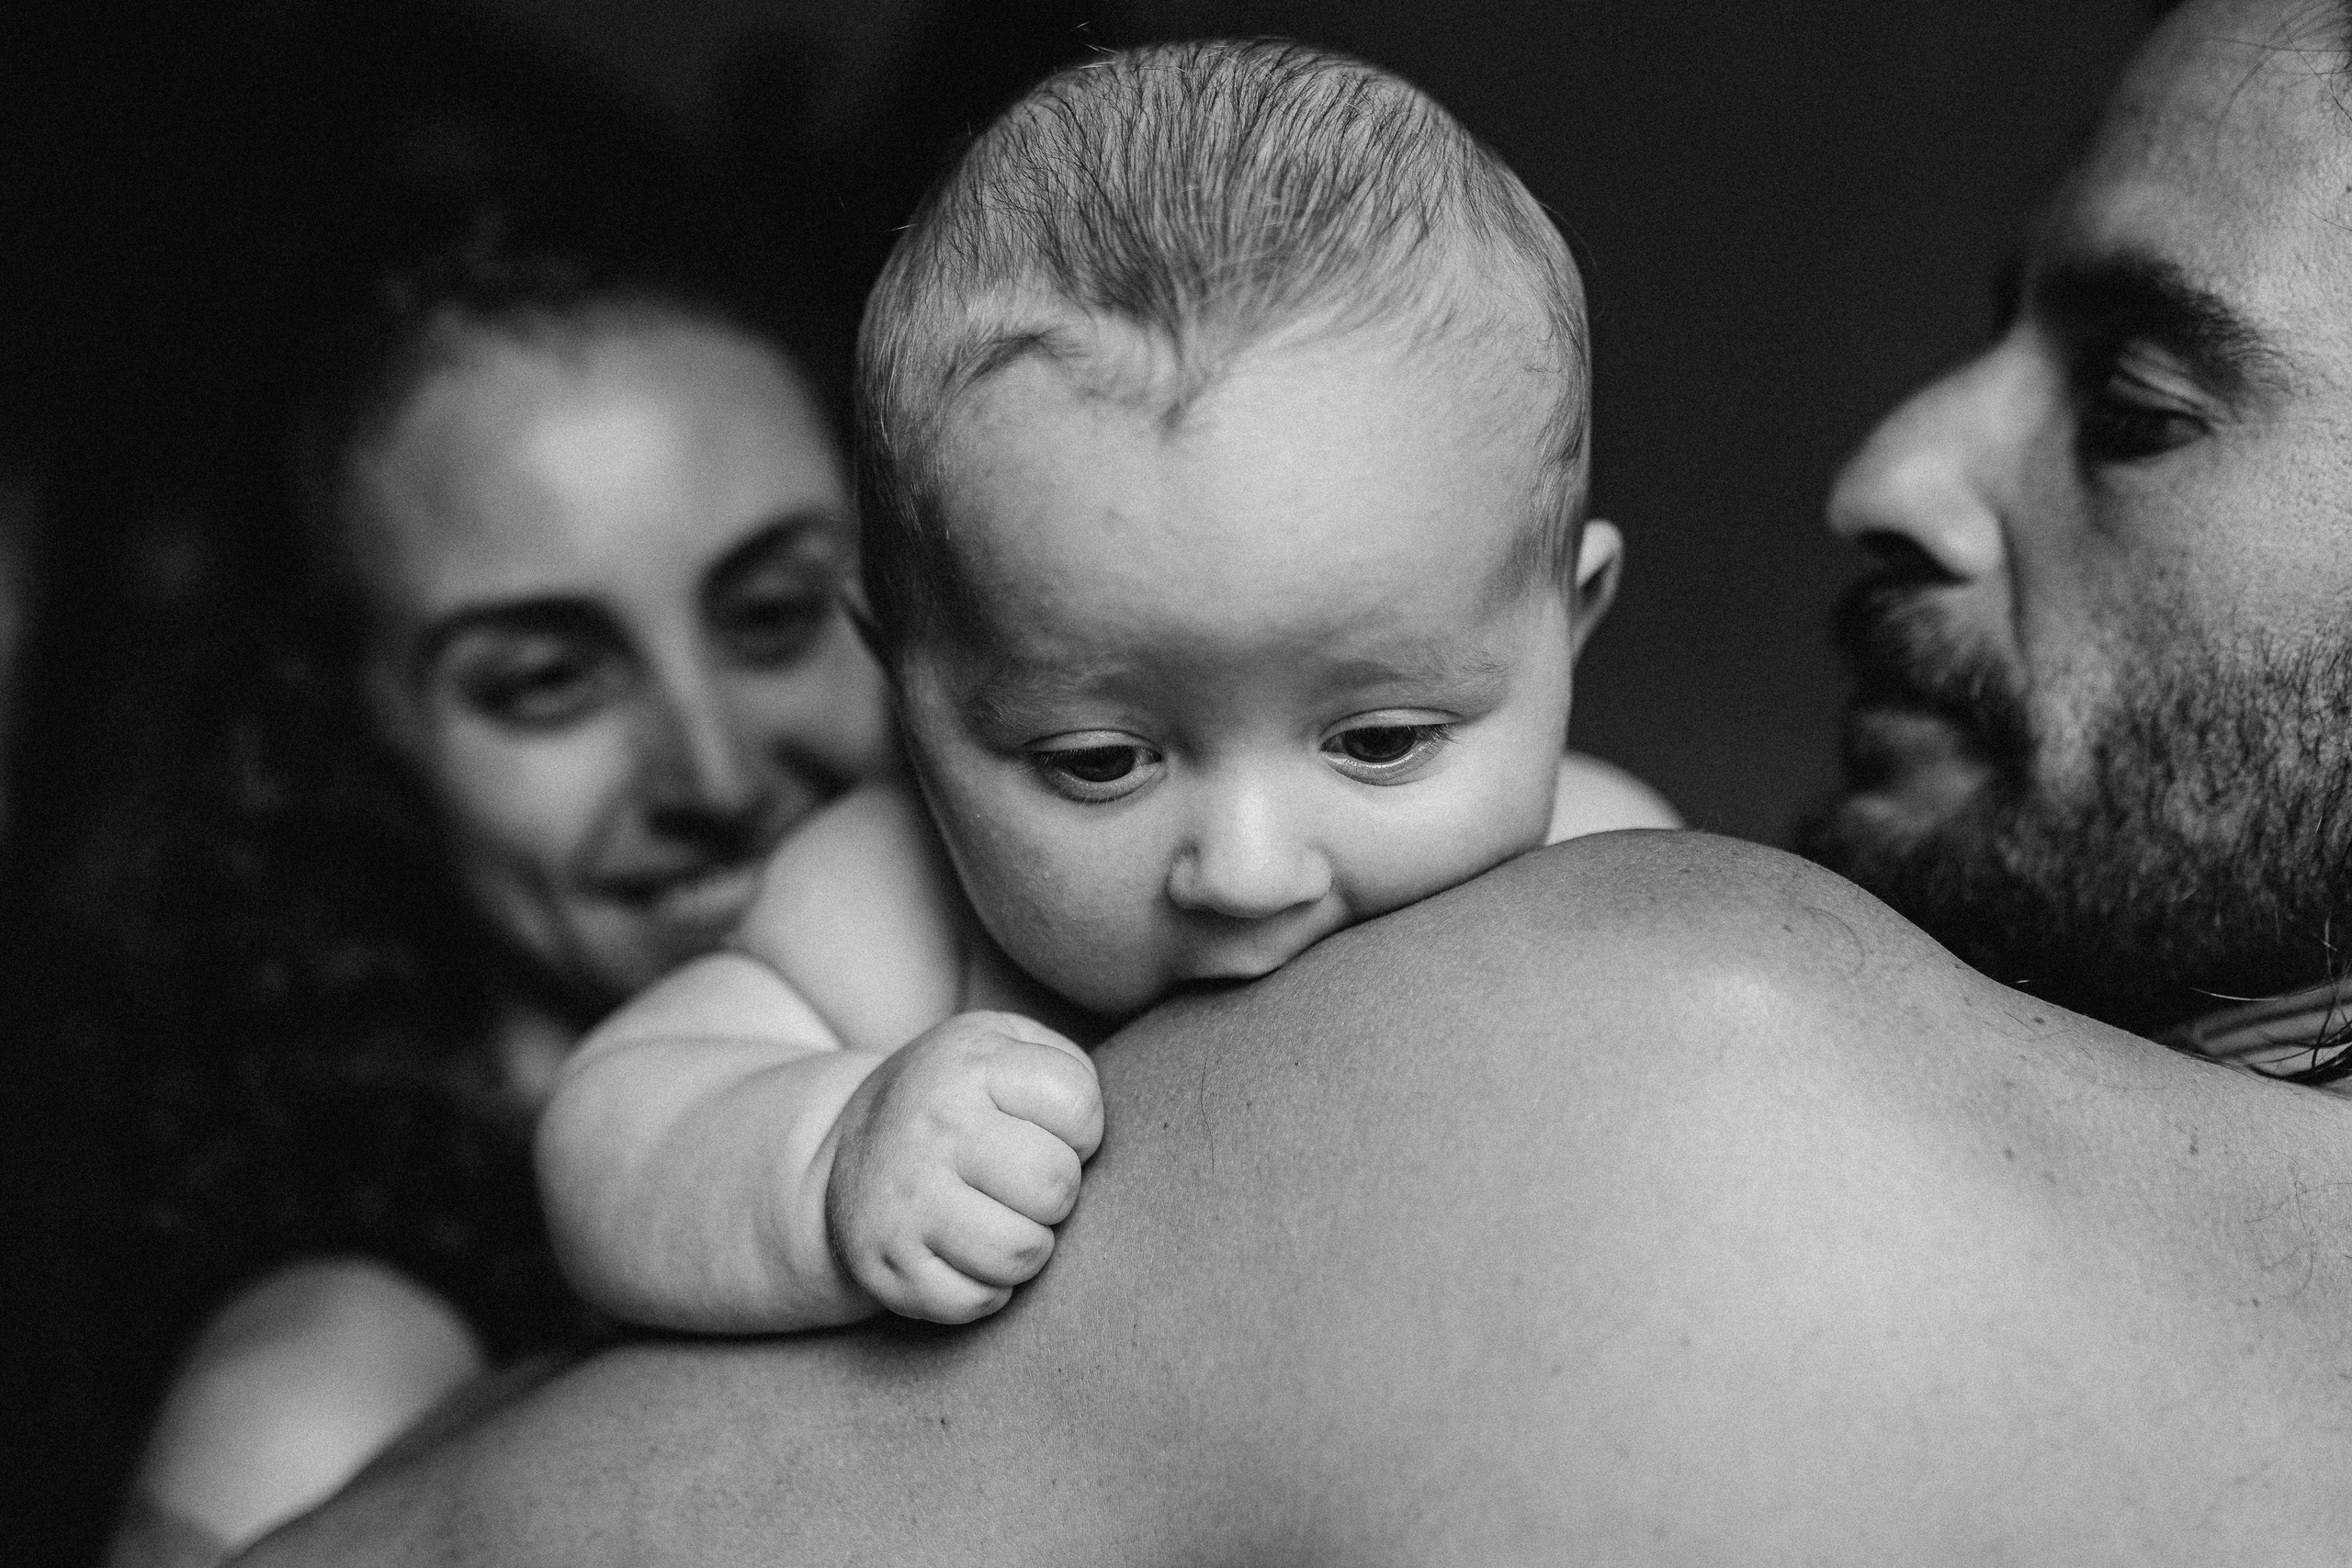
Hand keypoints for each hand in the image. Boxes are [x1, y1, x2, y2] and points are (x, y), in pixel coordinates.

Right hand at [821, 1012, 1102, 1323]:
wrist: (846, 1149)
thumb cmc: (955, 1098)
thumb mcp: (1003, 1044)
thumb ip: (1065, 1068)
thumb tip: (1097, 1140)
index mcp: (969, 1065)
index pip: (1078, 1108)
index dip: (1081, 1128)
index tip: (1046, 1129)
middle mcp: (933, 1128)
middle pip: (1055, 1185)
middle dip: (1057, 1192)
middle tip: (1024, 1184)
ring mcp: (906, 1200)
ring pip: (1022, 1252)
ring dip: (1028, 1245)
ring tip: (1001, 1218)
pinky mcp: (887, 1265)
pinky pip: (978, 1301)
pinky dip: (987, 1288)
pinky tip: (967, 1254)